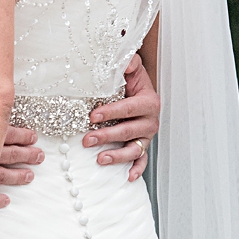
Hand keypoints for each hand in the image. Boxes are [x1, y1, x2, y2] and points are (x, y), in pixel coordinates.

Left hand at [87, 53, 158, 181]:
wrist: (140, 88)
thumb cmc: (131, 80)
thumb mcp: (131, 68)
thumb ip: (128, 61)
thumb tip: (123, 61)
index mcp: (148, 101)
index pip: (128, 108)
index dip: (111, 112)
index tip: (92, 115)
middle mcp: (151, 120)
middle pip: (128, 131)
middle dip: (107, 136)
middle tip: (87, 140)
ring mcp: (147, 135)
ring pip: (134, 149)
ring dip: (117, 156)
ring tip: (100, 159)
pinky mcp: (143, 145)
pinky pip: (142, 160)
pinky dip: (137, 169)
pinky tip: (129, 177)